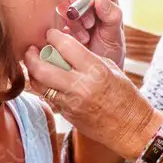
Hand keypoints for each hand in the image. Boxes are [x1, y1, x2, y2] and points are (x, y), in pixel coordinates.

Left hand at [25, 28, 158, 158]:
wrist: (130, 128)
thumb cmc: (124, 95)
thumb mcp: (110, 68)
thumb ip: (86, 57)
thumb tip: (64, 47)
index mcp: (95, 70)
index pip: (65, 46)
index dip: (53, 36)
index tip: (51, 34)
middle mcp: (80, 86)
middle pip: (41, 68)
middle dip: (31, 56)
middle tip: (32, 49)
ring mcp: (71, 103)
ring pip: (39, 84)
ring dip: (33, 71)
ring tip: (34, 64)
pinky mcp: (66, 114)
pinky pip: (47, 97)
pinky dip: (43, 86)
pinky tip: (46, 80)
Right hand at [57, 0, 125, 68]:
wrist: (94, 72)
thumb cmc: (110, 52)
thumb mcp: (115, 36)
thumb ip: (112, 17)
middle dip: (79, 3)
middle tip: (88, 23)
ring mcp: (73, 9)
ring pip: (63, 0)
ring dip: (72, 18)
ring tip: (84, 36)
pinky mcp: (60, 21)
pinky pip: (55, 16)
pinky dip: (64, 27)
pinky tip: (75, 39)